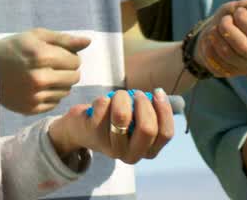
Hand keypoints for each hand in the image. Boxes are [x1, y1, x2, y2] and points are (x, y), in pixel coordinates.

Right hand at [0, 28, 91, 113]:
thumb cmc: (12, 48)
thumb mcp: (35, 36)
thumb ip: (64, 39)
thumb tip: (88, 42)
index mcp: (41, 56)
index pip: (75, 60)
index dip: (69, 56)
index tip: (57, 55)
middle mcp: (39, 78)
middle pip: (74, 77)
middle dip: (68, 70)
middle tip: (52, 65)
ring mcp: (35, 96)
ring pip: (66, 91)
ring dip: (60, 83)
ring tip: (45, 75)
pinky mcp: (31, 109)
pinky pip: (55, 103)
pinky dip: (51, 95)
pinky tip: (38, 87)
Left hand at [48, 88, 175, 164]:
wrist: (81, 129)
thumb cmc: (114, 120)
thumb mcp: (136, 121)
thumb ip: (151, 112)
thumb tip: (161, 95)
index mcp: (148, 151)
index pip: (166, 134)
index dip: (164, 110)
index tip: (157, 92)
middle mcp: (131, 155)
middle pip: (147, 128)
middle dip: (143, 103)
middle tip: (136, 93)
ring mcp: (111, 148)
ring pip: (122, 116)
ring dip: (122, 97)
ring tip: (118, 95)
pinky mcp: (93, 135)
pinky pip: (103, 107)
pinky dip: (104, 98)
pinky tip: (101, 103)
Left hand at [195, 0, 246, 77]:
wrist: (216, 28)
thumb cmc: (235, 16)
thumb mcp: (245, 6)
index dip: (244, 21)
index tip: (238, 12)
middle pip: (244, 47)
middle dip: (228, 29)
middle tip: (224, 20)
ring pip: (229, 55)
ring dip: (216, 37)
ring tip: (215, 29)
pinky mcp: (233, 73)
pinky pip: (217, 63)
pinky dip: (209, 47)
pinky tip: (211, 40)